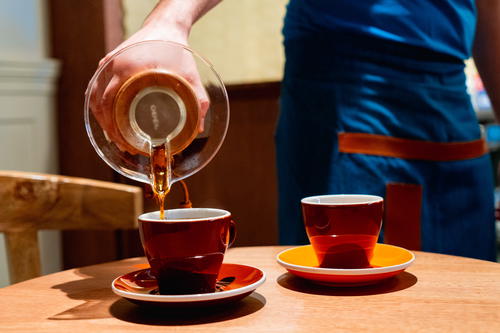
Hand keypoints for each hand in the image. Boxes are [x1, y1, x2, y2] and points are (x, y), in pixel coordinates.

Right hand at [87, 24, 208, 153]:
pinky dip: (99, 105)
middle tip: (124, 145)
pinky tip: (107, 119)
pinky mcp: (109, 63)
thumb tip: (198, 129)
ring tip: (116, 137)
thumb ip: (199, 101)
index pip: (110, 105)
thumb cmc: (176, 49)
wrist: (165, 26)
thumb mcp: (190, 76)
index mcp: (128, 70)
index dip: (115, 128)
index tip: (125, 143)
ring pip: (94, 97)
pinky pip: (96, 87)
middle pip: (100, 104)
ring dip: (102, 119)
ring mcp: (108, 64)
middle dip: (110, 129)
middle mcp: (114, 66)